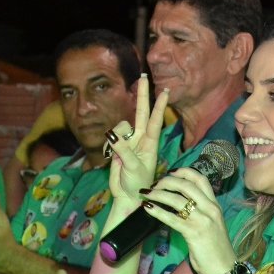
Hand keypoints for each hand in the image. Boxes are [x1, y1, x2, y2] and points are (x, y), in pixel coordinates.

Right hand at [107, 75, 168, 203]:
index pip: (156, 120)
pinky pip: (111, 136)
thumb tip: (112, 134)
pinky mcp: (117, 147)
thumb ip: (123, 150)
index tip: (165, 90)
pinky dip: (108, 143)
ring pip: (121, 126)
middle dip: (142, 95)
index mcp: (151, 143)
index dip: (159, 105)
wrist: (127, 197)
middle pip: (141, 112)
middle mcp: (141, 139)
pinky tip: (110, 156)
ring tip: (117, 153)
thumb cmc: (138, 184)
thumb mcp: (133, 167)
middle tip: (143, 77)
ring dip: (117, 134)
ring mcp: (128, 142)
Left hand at [139, 168, 234, 273]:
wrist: (224, 268)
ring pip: (177, 199)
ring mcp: (203, 220)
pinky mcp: (194, 233)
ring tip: (146, 194)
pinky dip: (157, 211)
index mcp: (215, 205)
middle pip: (186, 185)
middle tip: (155, 184)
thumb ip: (201, 211)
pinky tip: (148, 208)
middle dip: (167, 181)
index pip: (201, 179)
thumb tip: (180, 203)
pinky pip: (171, 218)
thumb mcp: (212, 224)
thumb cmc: (216, 248)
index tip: (171, 172)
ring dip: (158, 194)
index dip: (184, 172)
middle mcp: (210, 209)